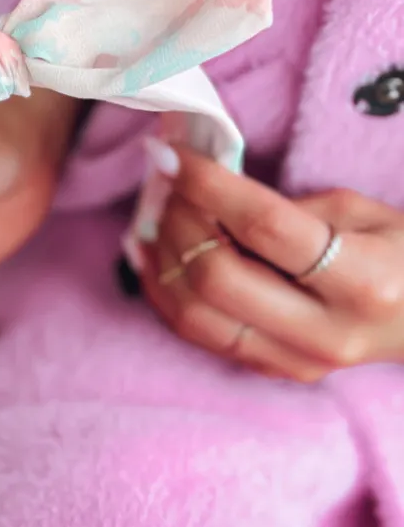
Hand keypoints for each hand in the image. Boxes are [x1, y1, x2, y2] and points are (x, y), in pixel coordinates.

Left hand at [140, 143, 403, 381]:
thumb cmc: (402, 254)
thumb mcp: (363, 213)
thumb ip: (288, 209)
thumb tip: (208, 197)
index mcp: (362, 280)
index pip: (265, 226)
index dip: (208, 185)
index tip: (171, 154)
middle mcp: (326, 331)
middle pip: (219, 279)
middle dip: (178, 222)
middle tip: (167, 184)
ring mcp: (298, 361)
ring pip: (197, 317)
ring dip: (160, 261)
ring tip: (149, 219)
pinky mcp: (276, 372)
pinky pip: (201, 336)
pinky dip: (166, 295)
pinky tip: (152, 259)